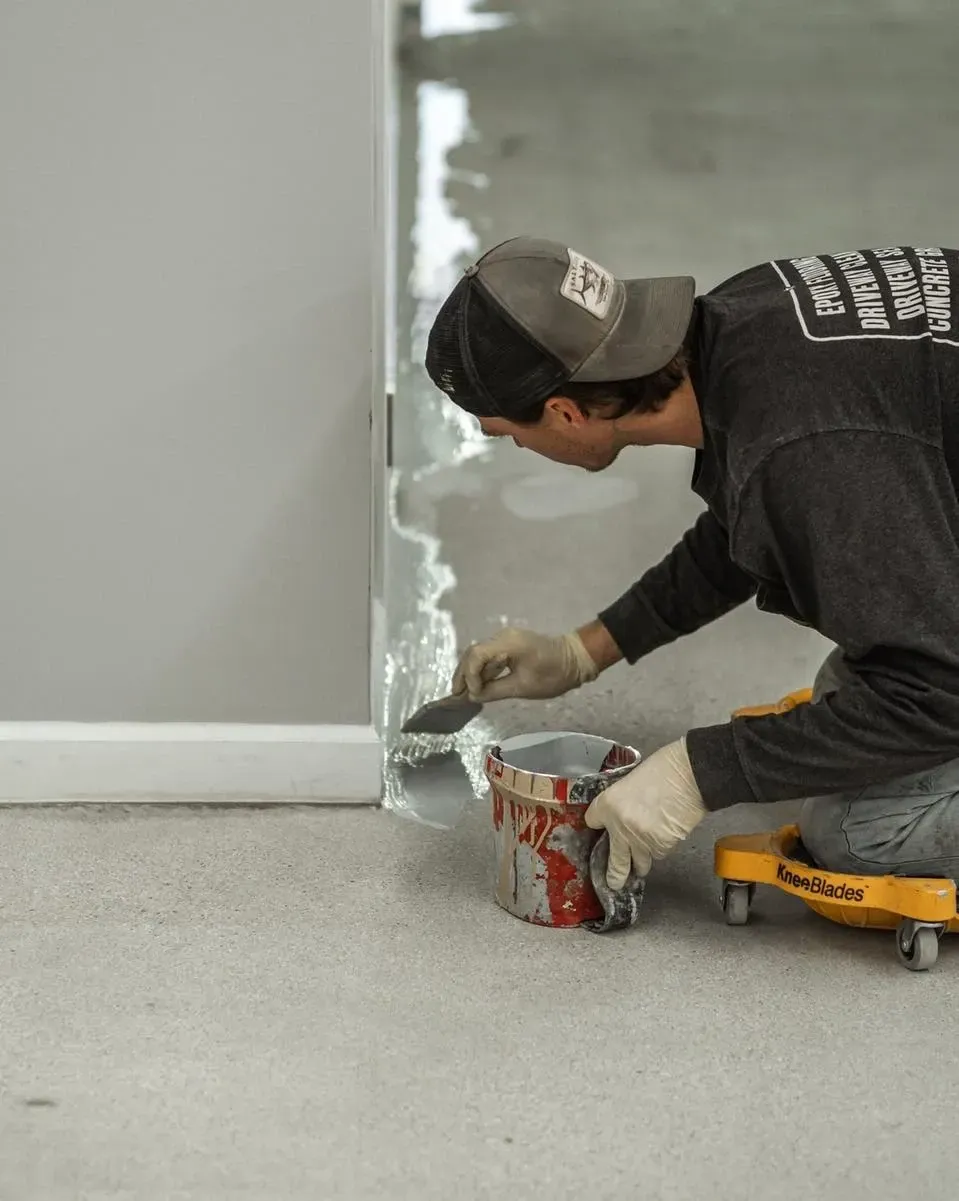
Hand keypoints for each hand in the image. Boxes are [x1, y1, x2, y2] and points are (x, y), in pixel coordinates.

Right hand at [451, 627, 598, 702]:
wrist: (576, 659)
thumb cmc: (554, 674)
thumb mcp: (523, 687)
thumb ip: (495, 691)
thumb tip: (473, 696)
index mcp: (508, 643)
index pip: (476, 655)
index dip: (469, 676)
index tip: (473, 694)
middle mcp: (503, 636)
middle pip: (473, 652)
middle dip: (463, 674)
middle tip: (456, 694)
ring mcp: (506, 639)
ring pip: (479, 654)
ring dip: (471, 672)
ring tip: (463, 692)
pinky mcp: (510, 645)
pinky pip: (490, 655)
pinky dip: (482, 669)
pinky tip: (478, 684)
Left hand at [585, 737, 706, 887]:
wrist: (690, 775)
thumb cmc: (663, 769)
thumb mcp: (630, 779)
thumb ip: (622, 801)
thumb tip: (622, 812)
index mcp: (607, 804)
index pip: (592, 821)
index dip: (597, 823)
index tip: (600, 826)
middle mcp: (620, 828)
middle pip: (615, 862)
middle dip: (615, 876)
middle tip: (615, 882)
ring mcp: (641, 841)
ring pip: (640, 862)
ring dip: (641, 863)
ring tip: (642, 866)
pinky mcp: (662, 847)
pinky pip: (658, 854)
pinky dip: (661, 849)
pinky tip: (665, 836)